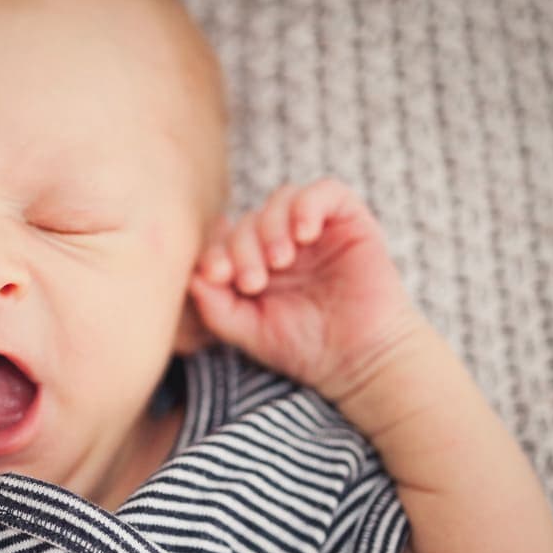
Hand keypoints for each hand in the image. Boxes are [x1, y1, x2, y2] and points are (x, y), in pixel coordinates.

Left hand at [188, 178, 426, 401]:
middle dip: (242, 247)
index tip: (217, 276)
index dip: (214, 250)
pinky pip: (325, 191)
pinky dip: (308, 206)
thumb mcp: (247, 330)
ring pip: (281, 199)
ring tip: (280, 262)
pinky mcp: (350, 221)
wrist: (360, 361)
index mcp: (255, 262)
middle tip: (252, 281)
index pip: (224, 237)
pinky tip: (304, 235)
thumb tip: (192, 276)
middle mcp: (283, 241)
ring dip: (272, 227)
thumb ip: (214, 306)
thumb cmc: (303, 348)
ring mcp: (316, 229)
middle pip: (249, 219)